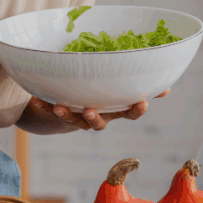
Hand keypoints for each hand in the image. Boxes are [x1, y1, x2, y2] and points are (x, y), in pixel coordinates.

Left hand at [30, 89, 169, 130]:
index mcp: (111, 109)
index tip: (142, 103)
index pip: (128, 113)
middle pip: (98, 123)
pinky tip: (37, 100)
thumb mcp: (112, 88)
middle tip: (89, 110)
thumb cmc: (93, 94)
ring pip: (72, 120)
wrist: (60, 110)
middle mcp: (94, 117)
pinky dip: (43, 106)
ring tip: (59, 107)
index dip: (136, 110)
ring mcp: (74, 118)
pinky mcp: (55, 114)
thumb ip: (133, 82)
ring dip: (66, 114)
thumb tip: (165, 79)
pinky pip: (48, 112)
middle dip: (95, 118)